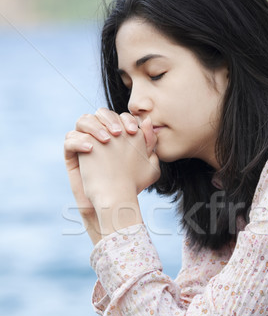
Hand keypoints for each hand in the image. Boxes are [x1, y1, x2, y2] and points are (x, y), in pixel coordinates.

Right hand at [64, 108, 143, 241]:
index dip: (126, 119)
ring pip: (83, 121)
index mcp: (117, 133)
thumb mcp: (147, 164)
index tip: (133, 131)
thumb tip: (148, 121)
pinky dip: (78, 141)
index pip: (119, 116)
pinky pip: (69, 140)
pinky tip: (90, 149)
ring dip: (94, 126)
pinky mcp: (72, 154)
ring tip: (105, 140)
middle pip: (100, 113)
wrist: (113, 203)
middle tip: (118, 133)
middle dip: (109, 119)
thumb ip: (150, 143)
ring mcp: (85, 142)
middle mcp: (100, 134)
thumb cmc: (130, 183)